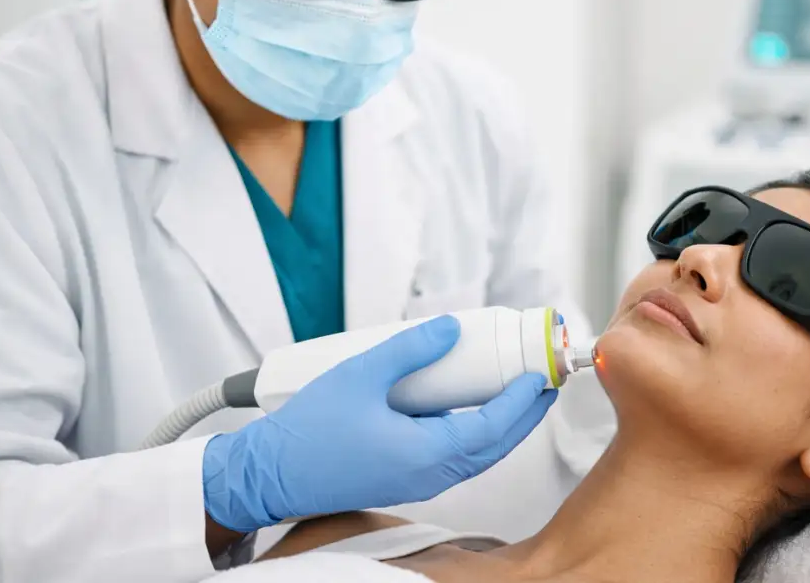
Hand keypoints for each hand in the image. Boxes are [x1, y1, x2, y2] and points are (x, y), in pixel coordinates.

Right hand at [202, 315, 557, 532]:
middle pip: (494, 448)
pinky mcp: (404, 479)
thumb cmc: (307, 433)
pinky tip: (471, 410)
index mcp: (424, 455)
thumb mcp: (359, 376)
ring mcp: (417, 481)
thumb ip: (408, 349)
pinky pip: (455, 459)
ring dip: (503, 427)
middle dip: (524, 416)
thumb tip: (451, 328)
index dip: (520, 402)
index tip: (537, 376)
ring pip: (477, 457)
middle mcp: (428, 475)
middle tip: (542, 384)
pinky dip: (476, 436)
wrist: (267, 475)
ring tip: (517, 394)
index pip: (492, 430)